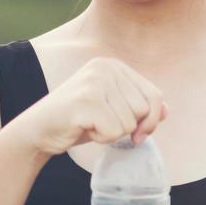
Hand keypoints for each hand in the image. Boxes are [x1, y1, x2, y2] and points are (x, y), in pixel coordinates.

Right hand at [13, 55, 168, 155]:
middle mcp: (105, 68)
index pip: (155, 95)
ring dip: (111, 133)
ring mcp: (95, 82)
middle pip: (143, 110)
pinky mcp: (86, 101)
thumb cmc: (79, 121)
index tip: (138, 133)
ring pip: (129, 123)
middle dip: (126, 127)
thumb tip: (167, 112)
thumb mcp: (113, 109)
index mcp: (114, 66)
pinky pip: (113, 131)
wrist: (39, 130)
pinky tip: (83, 128)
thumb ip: (139, 107)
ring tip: (90, 123)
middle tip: (101, 123)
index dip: (152, 120)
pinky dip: (100, 138)